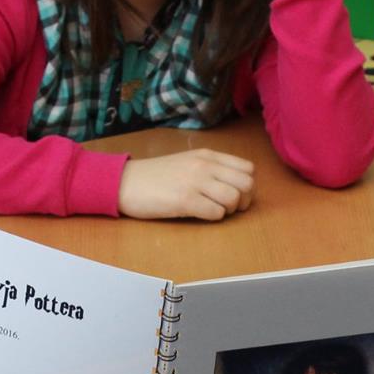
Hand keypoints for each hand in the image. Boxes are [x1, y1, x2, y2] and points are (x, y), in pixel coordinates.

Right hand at [116, 149, 255, 220]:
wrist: (125, 182)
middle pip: (247, 184)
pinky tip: (200, 214)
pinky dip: (214, 217)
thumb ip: (211, 168)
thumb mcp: (187, 162)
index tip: (235, 195)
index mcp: (208, 156)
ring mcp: (195, 182)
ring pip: (234, 198)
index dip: (247, 186)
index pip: (248, 168)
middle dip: (244, 200)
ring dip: (229, 210)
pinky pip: (216, 213)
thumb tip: (234, 185)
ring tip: (214, 211)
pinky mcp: (185, 201)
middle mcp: (205, 166)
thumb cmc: (156, 176)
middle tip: (229, 207)